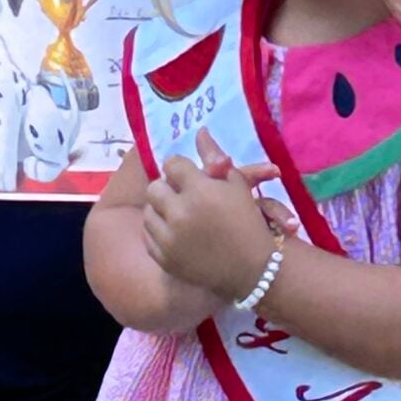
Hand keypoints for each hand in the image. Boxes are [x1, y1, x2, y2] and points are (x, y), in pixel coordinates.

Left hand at [142, 129, 283, 297]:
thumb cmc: (248, 223)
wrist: (252, 270)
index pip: (173, 165)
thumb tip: (200, 130)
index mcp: (200, 191)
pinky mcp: (164, 258)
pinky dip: (159, 231)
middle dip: (168, 188)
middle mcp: (180, 213)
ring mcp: (169, 238)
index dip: (181, 169)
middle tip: (182, 196)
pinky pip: (148, 235)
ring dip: (161, 209)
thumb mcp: (237, 186)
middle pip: (155, 187)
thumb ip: (215, 158)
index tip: (190, 177)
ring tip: (178, 214)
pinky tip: (175, 231)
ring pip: (148, 211)